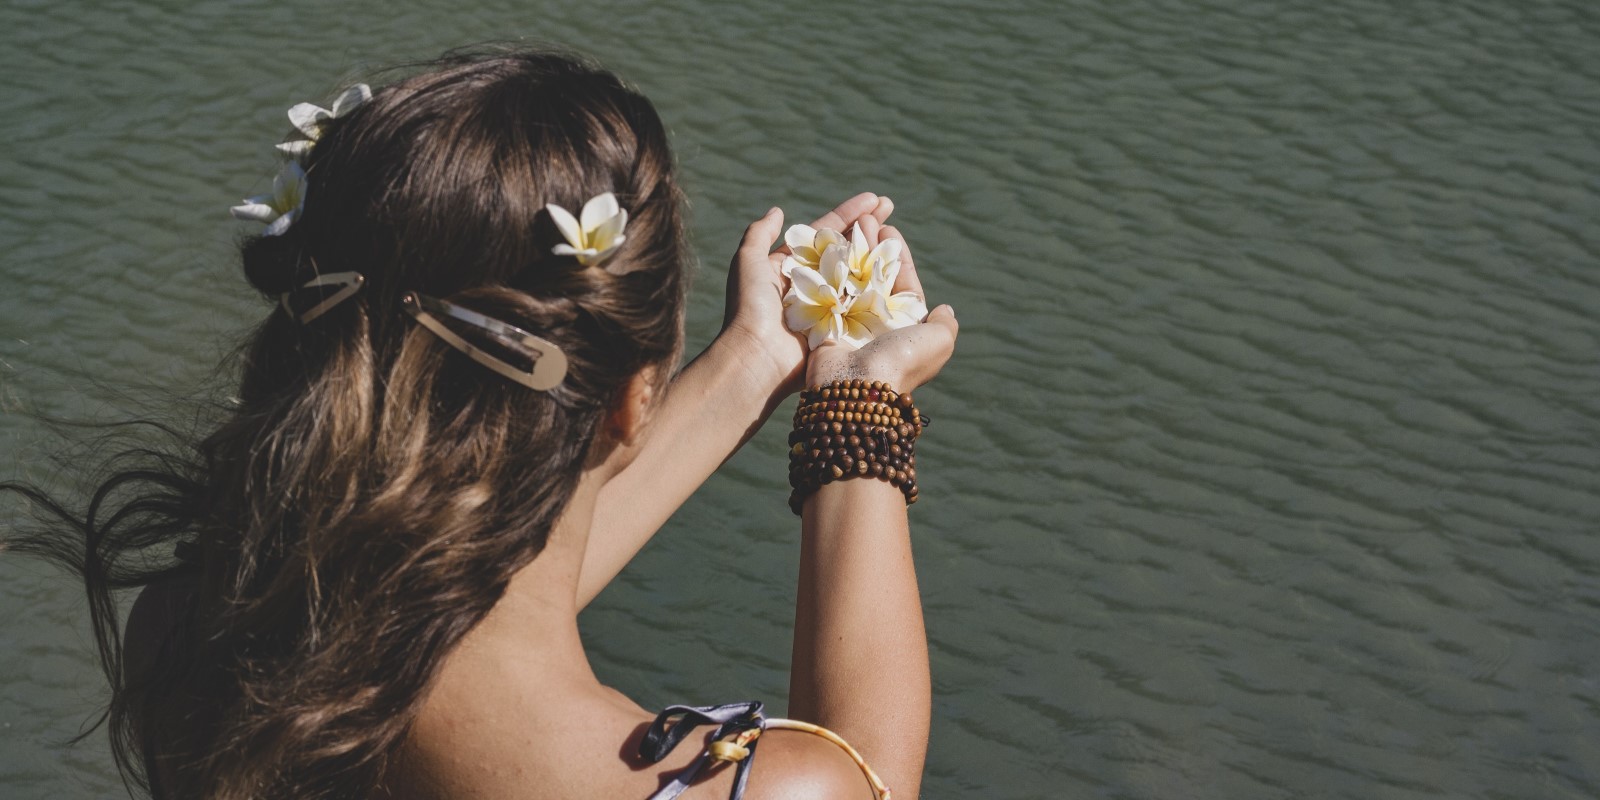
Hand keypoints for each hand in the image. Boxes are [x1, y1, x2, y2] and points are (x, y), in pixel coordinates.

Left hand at [721, 193, 895, 393]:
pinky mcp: (844, 327)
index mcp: (792, 268)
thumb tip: (778, 211)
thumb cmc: (750, 308)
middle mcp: (813, 285)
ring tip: (894, 231)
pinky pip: (866, 301)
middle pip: (847, 248)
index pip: (825, 233)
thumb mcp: (748, 262)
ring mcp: (832, 306)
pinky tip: (898, 265)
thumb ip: (760, 234)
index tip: (874, 199)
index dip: (849, 214)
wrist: (759, 357)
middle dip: (868, 226)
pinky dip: (881, 283)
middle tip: (890, 206)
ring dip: (878, 250)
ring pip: (860, 272)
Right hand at [805, 216, 957, 392]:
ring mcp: (849, 322)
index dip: (897, 255)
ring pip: (851, 277)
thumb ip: (945, 324)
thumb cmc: (900, 360)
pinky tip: (829, 244)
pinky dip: (829, 266)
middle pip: (875, 275)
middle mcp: (877, 324)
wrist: (857, 386)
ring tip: (851, 224)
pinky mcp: (824, 323)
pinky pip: (828, 288)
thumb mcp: (938, 342)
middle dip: (871, 246)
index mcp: (905, 326)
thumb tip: (946, 309)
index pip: (902, 282)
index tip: (888, 230)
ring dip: (852, 249)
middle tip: (866, 220)